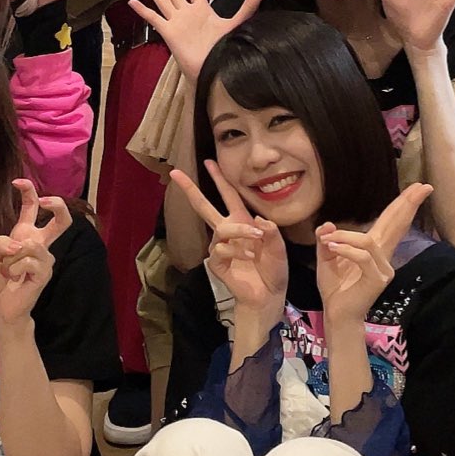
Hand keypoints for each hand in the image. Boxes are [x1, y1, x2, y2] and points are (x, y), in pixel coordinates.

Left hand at [0, 180, 72, 324]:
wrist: (0, 306)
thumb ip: (0, 242)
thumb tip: (20, 244)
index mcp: (24, 234)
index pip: (31, 208)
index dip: (28, 191)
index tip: (18, 182)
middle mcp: (39, 243)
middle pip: (61, 220)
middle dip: (58, 205)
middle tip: (47, 201)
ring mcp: (45, 258)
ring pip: (31, 244)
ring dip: (12, 257)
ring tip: (10, 270)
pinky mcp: (46, 271)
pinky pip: (29, 261)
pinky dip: (16, 269)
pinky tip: (16, 279)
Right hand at [129, 0, 267, 77]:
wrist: (213, 69)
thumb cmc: (224, 49)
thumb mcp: (237, 23)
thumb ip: (248, 6)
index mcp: (202, 9)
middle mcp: (187, 13)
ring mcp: (176, 22)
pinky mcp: (169, 33)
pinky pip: (154, 18)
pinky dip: (143, 11)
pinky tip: (132, 2)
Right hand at [169, 163, 289, 315]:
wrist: (268, 295)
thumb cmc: (273, 269)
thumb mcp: (279, 247)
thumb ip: (271, 232)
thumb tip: (257, 220)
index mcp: (242, 221)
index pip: (229, 195)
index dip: (220, 179)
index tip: (209, 161)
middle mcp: (228, 231)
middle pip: (204, 207)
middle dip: (191, 189)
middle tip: (175, 173)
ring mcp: (220, 247)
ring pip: (221, 229)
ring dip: (240, 232)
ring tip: (256, 240)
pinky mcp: (216, 263)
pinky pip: (221, 249)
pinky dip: (236, 251)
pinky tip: (248, 257)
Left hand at [315, 183, 433, 323]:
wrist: (337, 314)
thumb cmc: (335, 287)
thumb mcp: (327, 257)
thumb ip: (328, 239)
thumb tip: (327, 224)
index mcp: (375, 249)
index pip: (391, 222)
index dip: (403, 204)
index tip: (418, 187)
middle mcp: (384, 256)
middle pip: (397, 224)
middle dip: (408, 204)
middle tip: (423, 186)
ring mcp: (384, 268)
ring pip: (369, 240)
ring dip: (345, 236)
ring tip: (328, 241)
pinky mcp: (378, 279)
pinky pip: (363, 256)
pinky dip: (346, 249)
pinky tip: (332, 248)